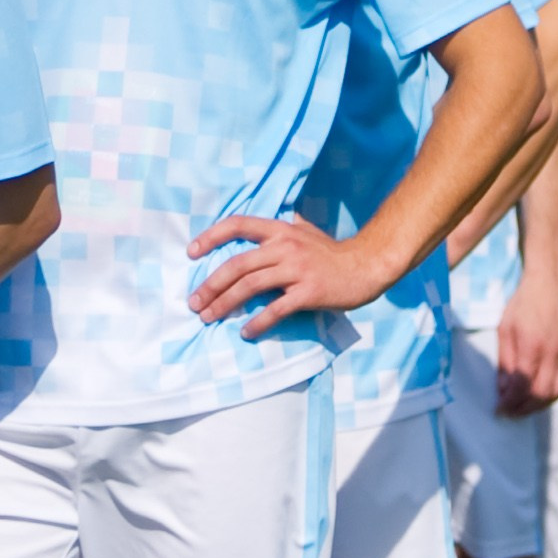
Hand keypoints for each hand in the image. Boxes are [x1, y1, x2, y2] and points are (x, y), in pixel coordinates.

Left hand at [187, 212, 371, 334]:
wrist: (367, 265)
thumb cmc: (332, 251)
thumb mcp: (304, 230)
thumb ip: (281, 229)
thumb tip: (260, 229)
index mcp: (280, 230)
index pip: (238, 224)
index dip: (211, 236)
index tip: (191, 252)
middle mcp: (284, 247)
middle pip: (237, 264)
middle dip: (211, 285)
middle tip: (194, 302)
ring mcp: (296, 270)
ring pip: (250, 286)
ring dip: (225, 303)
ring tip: (208, 317)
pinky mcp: (308, 292)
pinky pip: (277, 309)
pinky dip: (258, 322)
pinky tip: (245, 332)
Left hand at [491, 260, 557, 412]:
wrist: (550, 285)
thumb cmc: (523, 304)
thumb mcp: (505, 329)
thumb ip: (505, 361)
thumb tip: (503, 389)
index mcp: (532, 345)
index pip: (522, 385)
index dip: (510, 402)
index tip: (499, 409)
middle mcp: (553, 353)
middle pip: (541, 394)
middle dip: (523, 409)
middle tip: (509, 413)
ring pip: (556, 392)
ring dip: (538, 406)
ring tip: (522, 408)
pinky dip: (554, 395)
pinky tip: (541, 397)